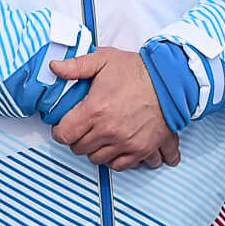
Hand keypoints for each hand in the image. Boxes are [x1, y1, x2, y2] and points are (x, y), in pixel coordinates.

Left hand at [47, 48, 177, 170]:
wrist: (169, 82)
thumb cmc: (138, 71)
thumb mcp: (103, 59)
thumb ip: (75, 66)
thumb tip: (55, 67)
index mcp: (95, 110)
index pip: (64, 135)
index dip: (60, 131)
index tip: (64, 126)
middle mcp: (109, 131)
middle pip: (80, 149)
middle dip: (78, 139)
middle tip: (83, 128)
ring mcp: (126, 143)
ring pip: (99, 159)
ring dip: (96, 150)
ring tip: (100, 136)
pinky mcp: (142, 149)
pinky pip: (121, 166)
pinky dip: (116, 160)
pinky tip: (116, 148)